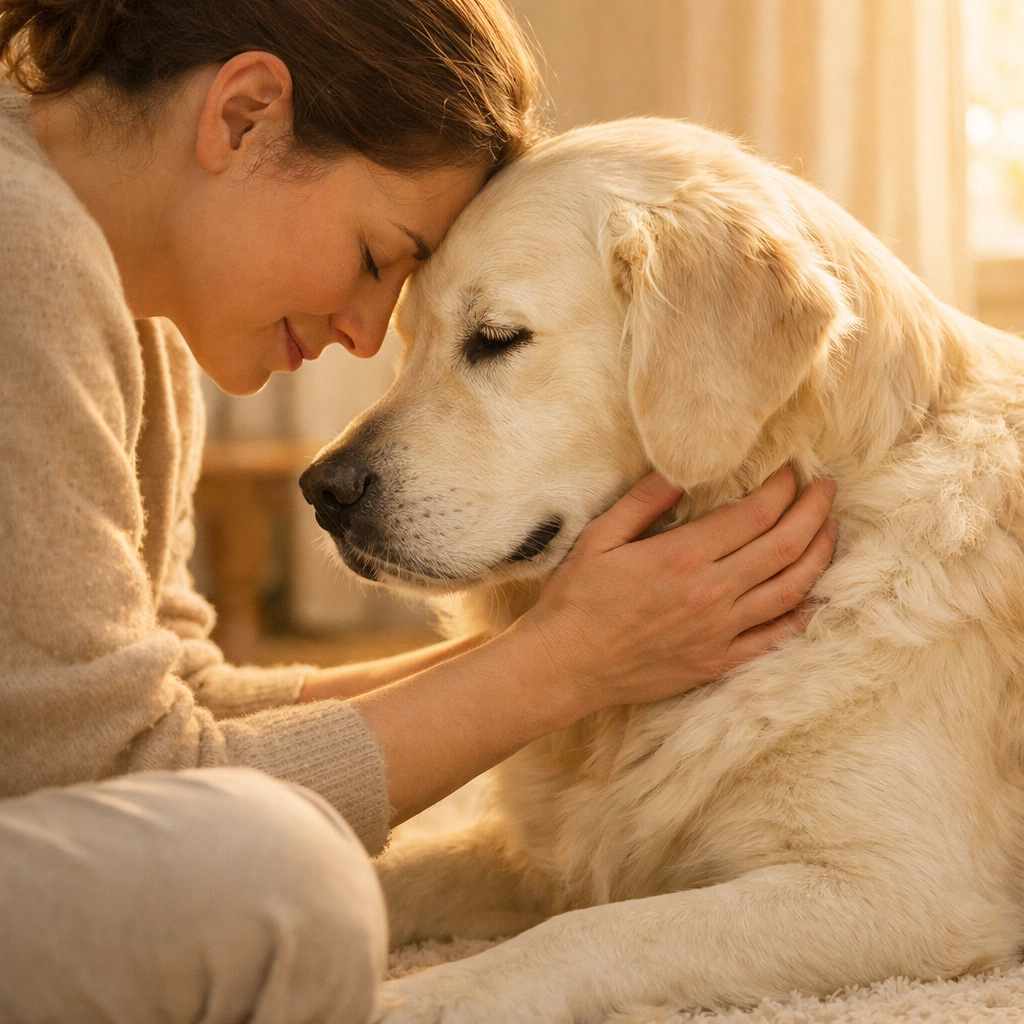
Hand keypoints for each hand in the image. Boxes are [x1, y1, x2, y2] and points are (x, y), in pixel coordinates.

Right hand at [521, 467, 837, 716]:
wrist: (566, 666)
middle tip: (828, 487)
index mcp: (683, 556)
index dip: (782, 487)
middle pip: (784, 545)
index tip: (792, 469)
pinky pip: (776, 638)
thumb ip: (644, 500)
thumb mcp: (600, 537)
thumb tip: (682, 468)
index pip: (754, 513)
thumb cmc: (577, 599)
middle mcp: (711, 592)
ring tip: (831, 529)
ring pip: (791, 589)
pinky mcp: (719, 660)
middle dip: (814, 510)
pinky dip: (804, 615)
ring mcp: (720, 631)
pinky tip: (819, 596)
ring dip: (820, 554)